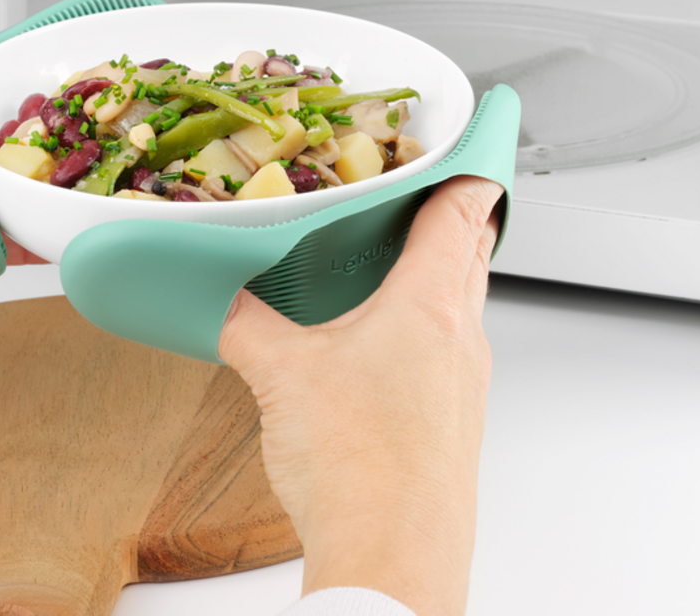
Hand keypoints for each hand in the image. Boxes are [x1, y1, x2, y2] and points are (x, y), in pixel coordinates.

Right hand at [217, 175, 502, 615]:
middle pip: (470, 255)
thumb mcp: (282, 375)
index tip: (472, 138)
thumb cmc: (361, 469)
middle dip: (453, 217)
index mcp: (432, 305)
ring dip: (437, 276)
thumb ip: (248, 322)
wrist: (393, 562)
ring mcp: (464, 388)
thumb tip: (226, 299)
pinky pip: (445, 356)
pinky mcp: (452, 427)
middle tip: (427, 191)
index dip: (468, 167)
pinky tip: (376, 349)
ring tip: (391, 265)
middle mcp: (462, 339)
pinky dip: (421, 331)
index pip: (464, 211)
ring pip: (460, 307)